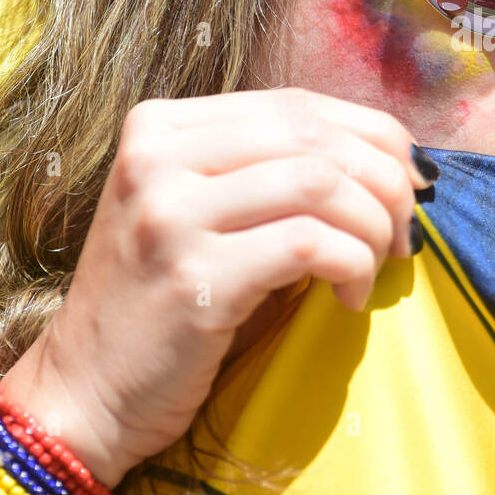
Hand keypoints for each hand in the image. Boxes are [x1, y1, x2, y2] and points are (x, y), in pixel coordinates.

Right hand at [0, 87, 434, 488]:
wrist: (85, 390)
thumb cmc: (164, 299)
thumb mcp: (202, 209)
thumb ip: (267, 168)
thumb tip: (390, 156)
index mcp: (160, 126)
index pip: (296, 103)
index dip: (372, 134)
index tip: (409, 176)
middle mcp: (157, 157)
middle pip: (314, 136)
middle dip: (385, 178)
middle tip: (406, 226)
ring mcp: (169, 214)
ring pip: (320, 184)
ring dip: (374, 224)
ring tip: (377, 262)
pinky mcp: (194, 277)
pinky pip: (310, 246)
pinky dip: (351, 266)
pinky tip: (347, 296)